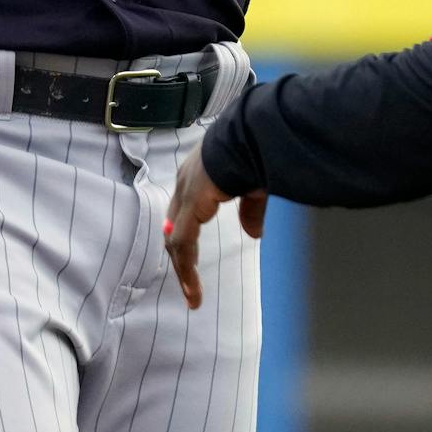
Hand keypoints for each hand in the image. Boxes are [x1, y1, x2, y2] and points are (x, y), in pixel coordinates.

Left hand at [163, 144, 266, 310]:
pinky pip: (183, 243)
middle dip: (181, 257)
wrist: (252, 135)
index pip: (185, 211)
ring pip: (175, 240)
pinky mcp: (191, 206)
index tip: (190, 258)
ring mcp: (186, 195)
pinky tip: (193, 286)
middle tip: (189, 284)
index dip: (187, 235)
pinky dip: (187, 267)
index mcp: (200, 175)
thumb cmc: (256, 150)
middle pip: (174, 227)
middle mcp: (186, 184)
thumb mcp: (254, 186)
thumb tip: (254, 235)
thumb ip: (251, 211)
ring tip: (193, 296)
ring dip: (183, 269)